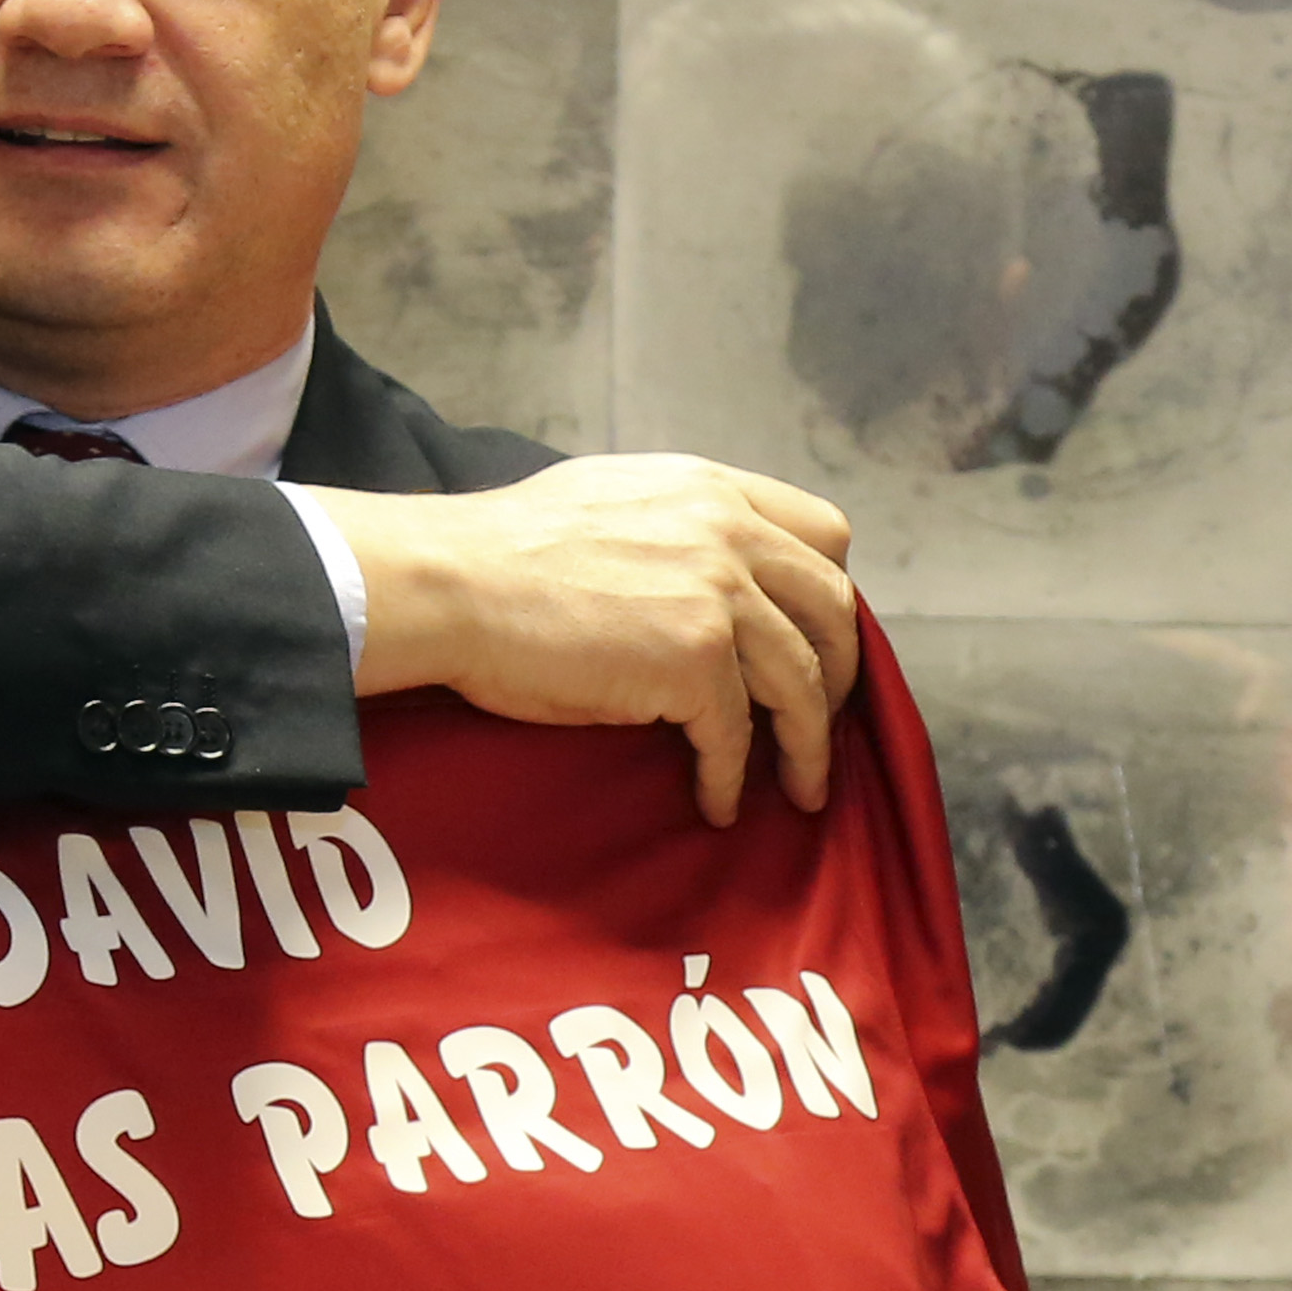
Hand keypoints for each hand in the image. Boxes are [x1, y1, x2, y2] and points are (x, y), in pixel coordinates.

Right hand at [327, 455, 858, 824]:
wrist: (450, 583)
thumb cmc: (504, 553)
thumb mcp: (613, 500)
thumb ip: (679, 527)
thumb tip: (708, 579)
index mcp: (712, 489)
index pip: (823, 533)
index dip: (828, 594)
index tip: (817, 639)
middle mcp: (729, 532)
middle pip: (834, 608)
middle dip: (841, 673)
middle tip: (823, 720)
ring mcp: (717, 595)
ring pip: (802, 683)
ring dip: (808, 745)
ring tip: (802, 790)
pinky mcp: (693, 660)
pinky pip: (736, 736)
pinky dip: (732, 778)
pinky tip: (717, 802)